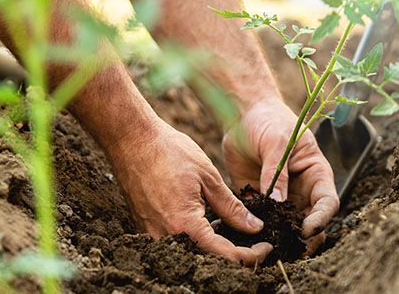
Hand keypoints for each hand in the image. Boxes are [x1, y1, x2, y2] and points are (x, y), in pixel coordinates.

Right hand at [108, 123, 272, 264]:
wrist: (131, 140)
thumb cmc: (169, 152)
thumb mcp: (209, 177)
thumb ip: (232, 208)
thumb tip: (254, 227)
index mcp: (185, 225)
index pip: (226, 255)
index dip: (251, 255)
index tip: (267, 246)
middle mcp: (166, 236)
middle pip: (208, 258)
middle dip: (235, 252)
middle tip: (253, 239)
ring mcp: (152, 234)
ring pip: (192, 252)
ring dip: (214, 245)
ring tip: (230, 226)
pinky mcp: (145, 228)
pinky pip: (176, 242)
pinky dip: (195, 237)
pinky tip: (207, 220)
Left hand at [223, 100, 338, 251]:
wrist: (243, 115)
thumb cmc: (268, 121)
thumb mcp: (276, 142)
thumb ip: (276, 172)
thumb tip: (278, 203)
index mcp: (315, 174)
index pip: (327, 203)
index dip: (321, 219)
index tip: (306, 230)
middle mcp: (302, 191)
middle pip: (310, 222)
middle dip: (304, 239)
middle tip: (289, 249)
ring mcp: (281, 198)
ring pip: (287, 227)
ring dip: (280, 238)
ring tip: (268, 249)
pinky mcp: (260, 200)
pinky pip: (262, 221)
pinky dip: (257, 231)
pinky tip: (246, 239)